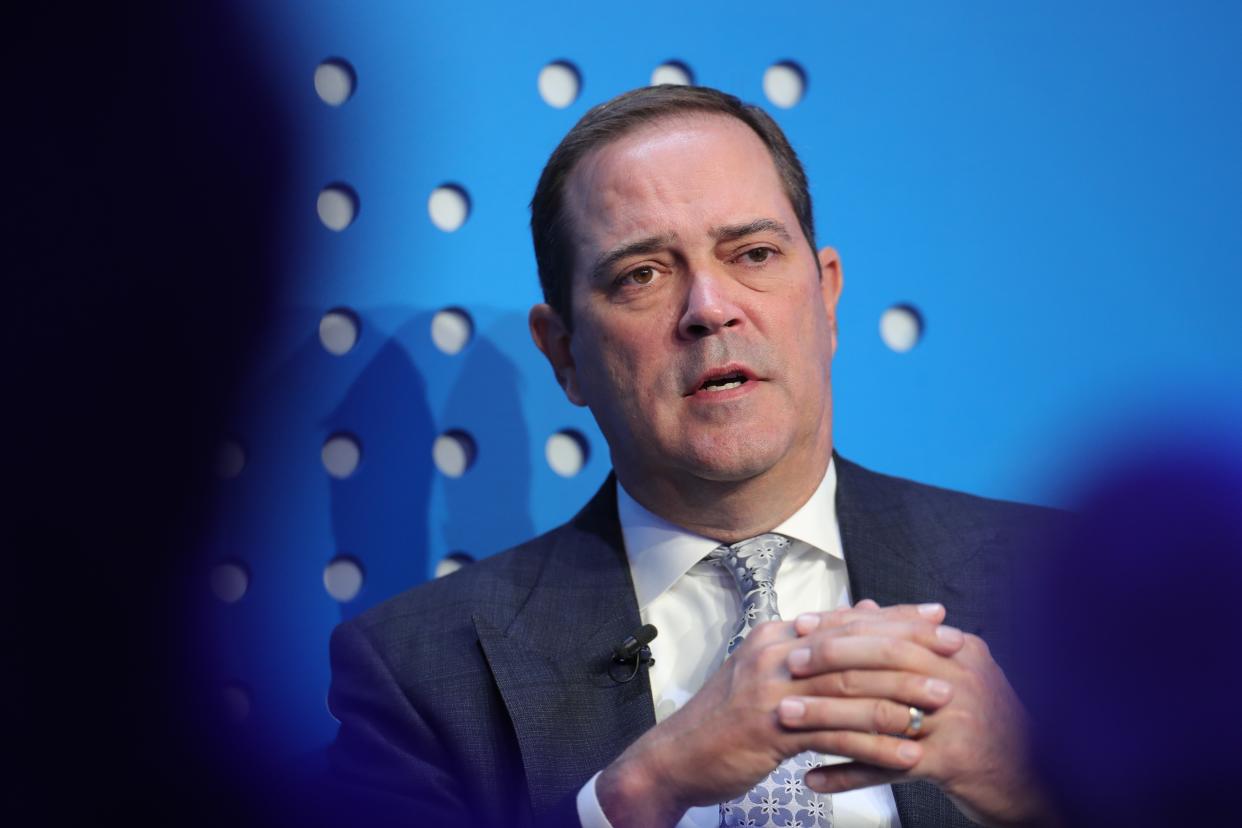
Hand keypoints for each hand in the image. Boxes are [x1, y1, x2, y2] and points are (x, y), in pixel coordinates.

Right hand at [596, 602, 962, 827]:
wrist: (677, 757)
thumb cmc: (727, 719)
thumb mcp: (766, 673)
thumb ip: (811, 649)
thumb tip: (858, 617)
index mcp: (776, 635)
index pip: (846, 619)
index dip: (894, 617)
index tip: (937, 617)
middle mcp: (775, 653)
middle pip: (854, 645)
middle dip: (910, 647)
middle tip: (954, 651)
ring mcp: (771, 690)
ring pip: (850, 687)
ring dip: (903, 694)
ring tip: (944, 701)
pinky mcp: (771, 730)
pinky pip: (836, 735)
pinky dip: (876, 745)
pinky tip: (908, 753)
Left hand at [785, 603, 1055, 826]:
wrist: (1039, 781)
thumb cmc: (989, 726)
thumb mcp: (960, 674)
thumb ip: (916, 643)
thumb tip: (867, 608)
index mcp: (959, 650)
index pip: (889, 628)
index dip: (840, 627)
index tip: (801, 626)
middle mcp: (959, 678)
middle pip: (880, 662)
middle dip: (827, 661)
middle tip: (787, 665)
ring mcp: (957, 719)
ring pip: (876, 711)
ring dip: (825, 716)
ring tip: (785, 717)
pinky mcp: (952, 761)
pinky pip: (886, 765)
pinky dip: (846, 773)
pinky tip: (813, 777)